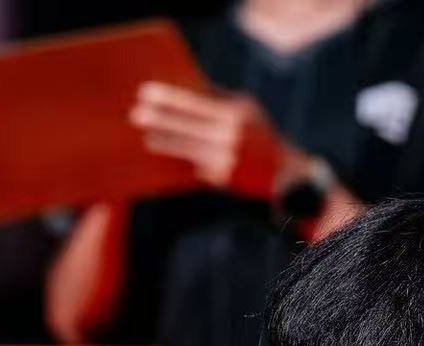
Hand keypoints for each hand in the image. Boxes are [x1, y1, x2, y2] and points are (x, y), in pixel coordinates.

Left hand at [130, 82, 296, 201]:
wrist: (287, 172)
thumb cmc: (259, 135)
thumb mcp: (246, 111)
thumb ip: (219, 100)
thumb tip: (187, 89)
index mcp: (236, 112)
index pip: (196, 101)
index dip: (169, 97)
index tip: (146, 91)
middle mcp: (232, 135)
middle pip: (188, 124)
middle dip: (161, 118)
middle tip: (136, 113)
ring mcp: (227, 158)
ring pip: (188, 148)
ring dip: (165, 142)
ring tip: (147, 138)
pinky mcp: (224, 178)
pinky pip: (196, 165)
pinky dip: (180, 159)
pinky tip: (168, 155)